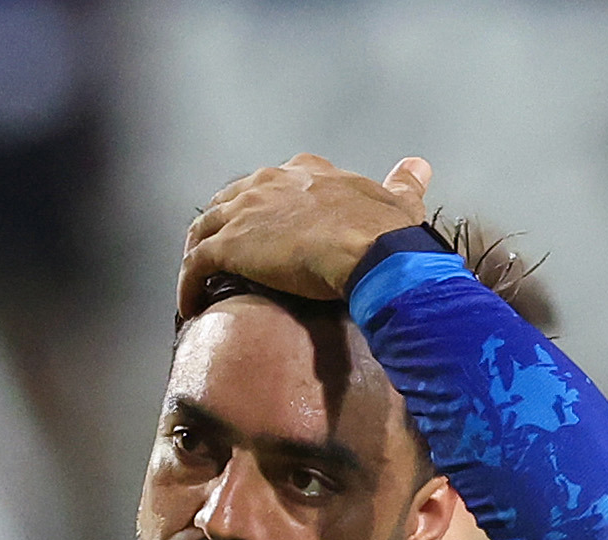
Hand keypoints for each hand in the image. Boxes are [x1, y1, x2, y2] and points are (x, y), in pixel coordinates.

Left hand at [177, 154, 430, 318]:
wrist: (372, 253)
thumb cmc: (387, 232)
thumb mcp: (399, 201)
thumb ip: (404, 183)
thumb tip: (420, 166)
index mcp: (306, 172)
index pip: (270, 183)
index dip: (261, 206)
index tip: (261, 230)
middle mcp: (268, 182)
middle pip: (228, 201)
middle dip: (221, 226)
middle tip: (222, 257)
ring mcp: (245, 211)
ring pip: (203, 228)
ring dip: (197, 255)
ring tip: (199, 283)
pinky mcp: (229, 245)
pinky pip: (195, 265)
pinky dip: (188, 285)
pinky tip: (190, 305)